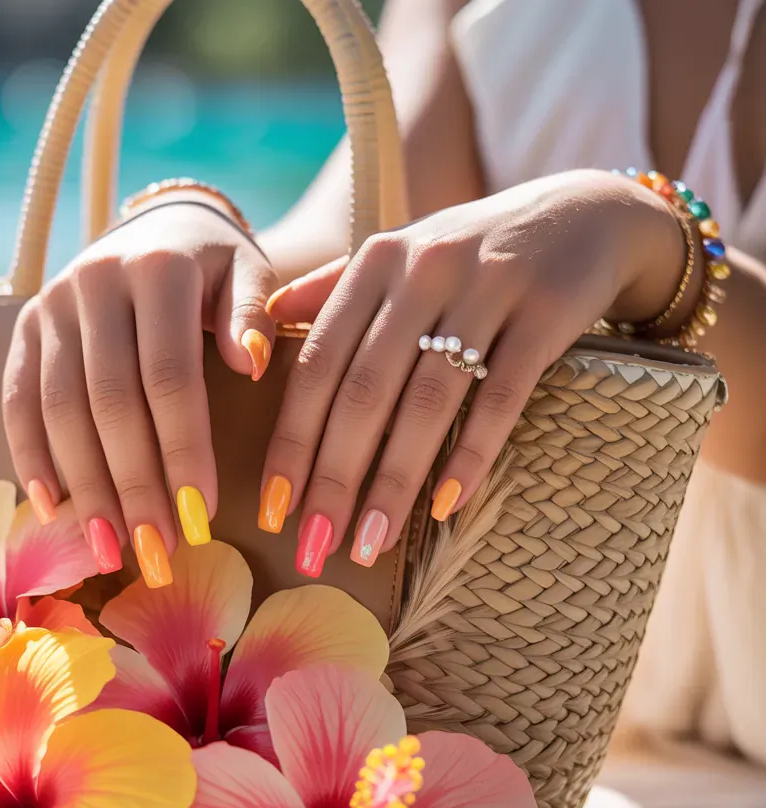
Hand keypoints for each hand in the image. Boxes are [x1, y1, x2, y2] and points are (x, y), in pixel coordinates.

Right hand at [3, 200, 276, 584]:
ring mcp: (51, 304)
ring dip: (84, 488)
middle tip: (155, 554)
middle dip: (133, 486)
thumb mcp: (247, 274)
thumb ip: (251, 314)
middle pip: (109, 403)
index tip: (200, 517)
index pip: (169, 376)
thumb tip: (253, 364)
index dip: (182, 451)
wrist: (155, 228)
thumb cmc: (214, 269)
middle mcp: (94, 283)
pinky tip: (52, 509)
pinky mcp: (24, 327)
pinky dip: (32, 458)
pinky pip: (18, 401)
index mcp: (158, 271)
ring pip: (59, 411)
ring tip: (108, 551)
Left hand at [263, 170, 686, 574]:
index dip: (292, 441)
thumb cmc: (472, 252)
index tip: (273, 510)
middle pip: (363, 391)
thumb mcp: (400, 254)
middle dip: (333, 478)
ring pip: (427, 401)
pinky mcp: (545, 313)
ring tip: (371, 542)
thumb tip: (269, 321)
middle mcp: (422, 270)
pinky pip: (502, 397)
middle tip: (315, 547)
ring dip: (394, 482)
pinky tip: (445, 507)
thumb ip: (333, 287)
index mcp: (375, 262)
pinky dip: (471, 454)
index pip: (317, 365)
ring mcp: (487, 289)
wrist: (584, 213)